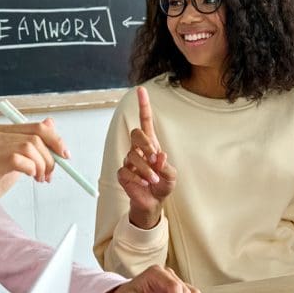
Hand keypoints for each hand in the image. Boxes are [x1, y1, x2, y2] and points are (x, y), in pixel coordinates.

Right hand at [0, 118, 68, 227]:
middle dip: (50, 156)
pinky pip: (18, 159)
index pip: (36, 127)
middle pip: (35, 136)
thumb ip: (31, 144)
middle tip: (50, 173)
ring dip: (41, 165)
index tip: (65, 155)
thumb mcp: (16, 161)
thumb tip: (51, 123)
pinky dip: (30, 169)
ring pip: (29, 147)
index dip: (55, 140)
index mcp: (1, 132)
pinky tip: (30, 177)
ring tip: (39, 179)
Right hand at [118, 87, 176, 228]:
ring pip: (132, 155)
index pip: (145, 120)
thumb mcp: (171, 175)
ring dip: (145, 169)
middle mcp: (138, 149)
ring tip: (153, 179)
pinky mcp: (122, 173)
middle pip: (136, 133)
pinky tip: (144, 183)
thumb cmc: (162, 184)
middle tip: (154, 158)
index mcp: (151, 144)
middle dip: (146, 144)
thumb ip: (166, 166)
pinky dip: (137, 178)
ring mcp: (129, 160)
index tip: (141, 90)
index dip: (143, 105)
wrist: (153, 202)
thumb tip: (159, 157)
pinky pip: (126, 171)